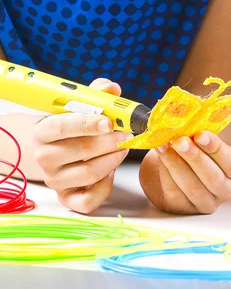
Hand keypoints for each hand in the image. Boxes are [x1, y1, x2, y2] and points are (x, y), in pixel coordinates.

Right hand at [32, 79, 131, 213]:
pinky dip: (105, 187)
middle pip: (81, 150)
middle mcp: (44, 157)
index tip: (110, 122)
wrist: (55, 151)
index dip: (88, 124)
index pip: (62, 126)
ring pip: (89, 173)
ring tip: (123, 149)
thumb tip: (112, 88)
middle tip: (128, 136)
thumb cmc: (73, 127)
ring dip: (113, 160)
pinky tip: (111, 172)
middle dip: (110, 142)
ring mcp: (55, 180)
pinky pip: (89, 200)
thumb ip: (97, 95)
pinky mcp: (66, 198)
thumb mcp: (80, 107)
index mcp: (43, 131)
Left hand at [139, 131, 230, 214]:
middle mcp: (226, 191)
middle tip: (180, 140)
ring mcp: (206, 203)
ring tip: (164, 145)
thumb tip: (187, 115)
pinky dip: (166, 174)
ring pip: (193, 187)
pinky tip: (160, 157)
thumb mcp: (205, 140)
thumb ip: (201, 131)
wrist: (181, 168)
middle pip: (212, 177)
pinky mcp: (185, 209)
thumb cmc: (198, 150)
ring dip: (176, 164)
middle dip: (194, 157)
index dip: (216, 149)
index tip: (201, 134)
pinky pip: (175, 193)